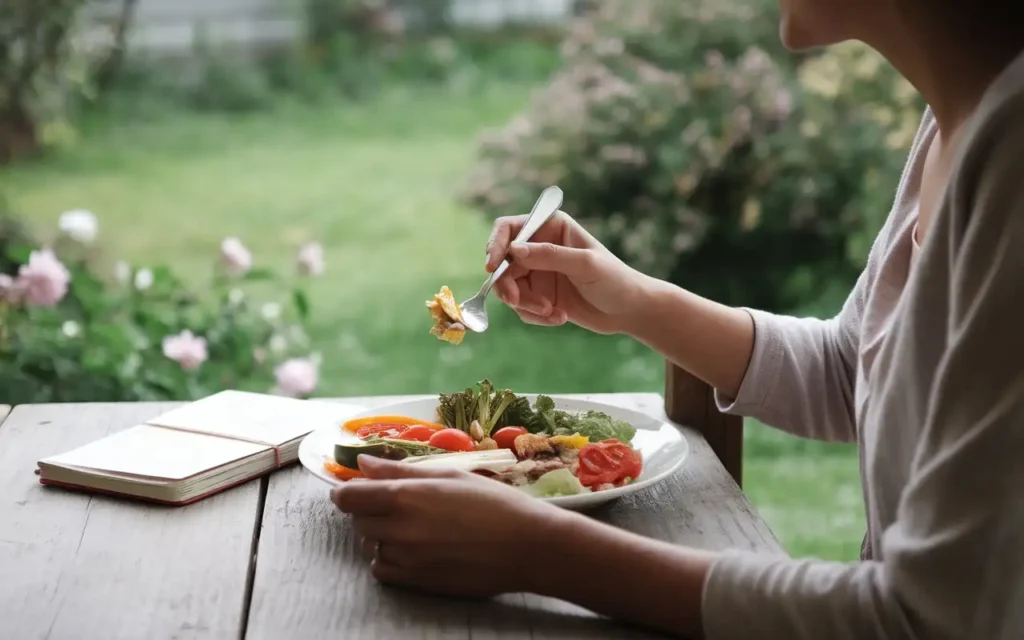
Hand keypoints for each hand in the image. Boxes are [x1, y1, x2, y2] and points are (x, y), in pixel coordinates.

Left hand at [330, 456, 566, 597]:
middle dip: (369, 511)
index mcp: (405, 496)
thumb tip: (362, 464)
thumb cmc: (494, 503)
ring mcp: (406, 560)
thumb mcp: (448, 476)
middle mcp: (398, 529)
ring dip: (381, 535)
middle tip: (398, 505)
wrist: (527, 547)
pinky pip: (382, 571)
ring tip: (414, 527)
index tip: (356, 489)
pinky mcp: (416, 583)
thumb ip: (399, 471)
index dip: (346, 491)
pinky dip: (389, 559)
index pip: (349, 497)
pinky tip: (414, 550)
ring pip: (370, 546)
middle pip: (358, 521)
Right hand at [485, 210, 651, 334]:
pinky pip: (521, 307)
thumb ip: (549, 256)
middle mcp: (539, 247)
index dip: (495, 244)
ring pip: (509, 288)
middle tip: (517, 301)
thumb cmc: (614, 280)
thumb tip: (513, 250)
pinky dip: (535, 315)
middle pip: (503, 263)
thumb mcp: (584, 264)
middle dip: (508, 285)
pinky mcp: (538, 296)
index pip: (509, 228)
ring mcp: (537, 272)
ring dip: (526, 304)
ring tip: (552, 312)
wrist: (629, 311)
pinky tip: (560, 317)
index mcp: (550, 227)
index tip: (492, 267)